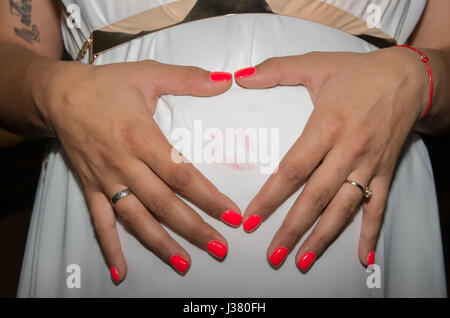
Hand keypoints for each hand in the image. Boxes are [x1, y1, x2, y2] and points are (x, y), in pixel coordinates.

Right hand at [32, 59, 240, 280]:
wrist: (59, 95)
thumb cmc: (106, 85)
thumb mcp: (148, 73)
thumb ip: (188, 78)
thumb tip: (225, 81)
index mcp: (141, 137)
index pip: (181, 175)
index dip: (208, 197)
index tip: (232, 215)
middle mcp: (124, 164)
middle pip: (163, 203)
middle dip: (193, 228)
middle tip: (220, 248)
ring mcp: (106, 179)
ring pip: (136, 218)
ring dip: (161, 244)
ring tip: (185, 264)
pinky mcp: (91, 187)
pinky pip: (100, 222)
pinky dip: (110, 247)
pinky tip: (121, 271)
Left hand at [235, 48, 429, 270]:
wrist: (408, 77)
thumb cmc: (358, 73)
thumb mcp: (316, 64)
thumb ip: (276, 70)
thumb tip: (240, 77)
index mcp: (327, 127)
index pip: (292, 170)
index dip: (270, 198)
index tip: (252, 220)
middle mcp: (348, 151)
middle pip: (315, 198)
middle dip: (292, 230)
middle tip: (273, 256)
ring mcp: (369, 165)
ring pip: (343, 208)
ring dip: (322, 238)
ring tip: (302, 261)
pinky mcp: (385, 172)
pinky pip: (378, 207)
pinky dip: (371, 233)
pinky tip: (363, 256)